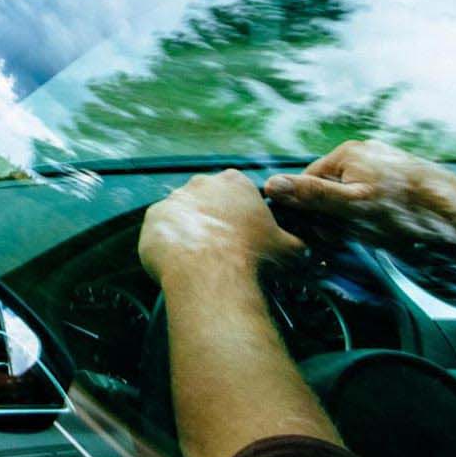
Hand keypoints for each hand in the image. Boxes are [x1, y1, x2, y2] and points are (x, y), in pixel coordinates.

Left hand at [140, 169, 303, 285]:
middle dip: (213, 219)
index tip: (241, 233)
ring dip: (189, 230)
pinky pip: (160, 229)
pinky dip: (168, 241)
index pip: (237, 192)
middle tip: (220, 246)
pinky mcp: (152, 218)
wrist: (209, 274)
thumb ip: (295, 242)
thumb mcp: (289, 249)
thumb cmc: (251, 257)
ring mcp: (173, 199)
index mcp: (235, 182)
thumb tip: (303, 249)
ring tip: (198, 256)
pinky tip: (179, 259)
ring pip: (183, 214)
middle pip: (207, 199)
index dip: (239, 214)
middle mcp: (201, 183)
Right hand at [263, 140, 455, 246]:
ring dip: (354, 217)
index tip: (322, 232)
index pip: (306, 182)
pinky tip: (389, 227)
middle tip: (350, 236)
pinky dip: (375, 213)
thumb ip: (311, 195)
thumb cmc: (408, 212)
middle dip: (334, 214)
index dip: (309, 210)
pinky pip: (373, 195)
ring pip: (352, 193)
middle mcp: (364, 151)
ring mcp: (384, 161)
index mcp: (346, 153)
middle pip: (330, 187)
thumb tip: (271, 185)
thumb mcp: (352, 207)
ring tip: (375, 232)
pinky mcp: (401, 174)